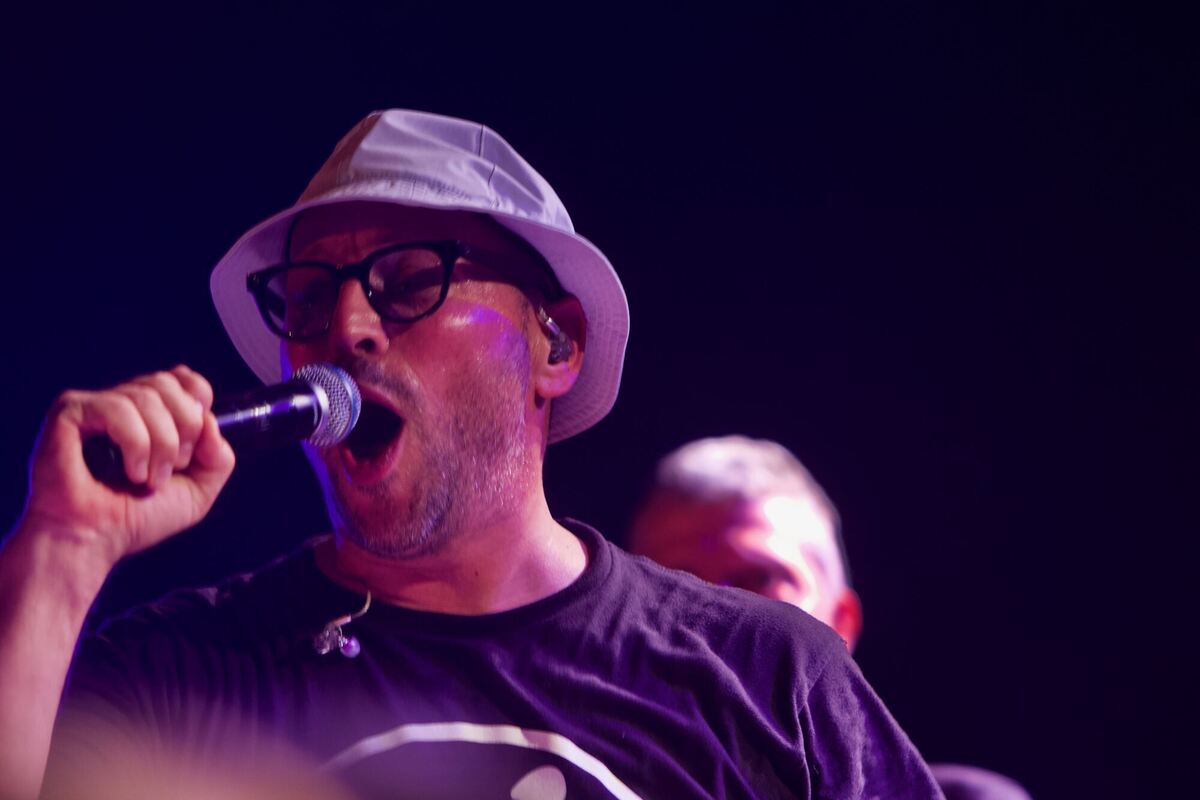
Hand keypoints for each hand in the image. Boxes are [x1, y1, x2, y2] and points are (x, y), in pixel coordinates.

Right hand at [18, 365, 235, 569]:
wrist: (92, 542)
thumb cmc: (134, 518)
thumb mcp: (198, 490)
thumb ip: (219, 457)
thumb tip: (211, 422)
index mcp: (149, 414)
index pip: (184, 379)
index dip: (198, 405)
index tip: (193, 445)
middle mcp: (122, 403)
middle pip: (169, 383)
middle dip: (184, 429)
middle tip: (171, 470)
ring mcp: (94, 405)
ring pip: (147, 396)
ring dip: (161, 445)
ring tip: (148, 479)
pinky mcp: (70, 412)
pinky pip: (118, 408)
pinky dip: (135, 443)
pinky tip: (129, 471)